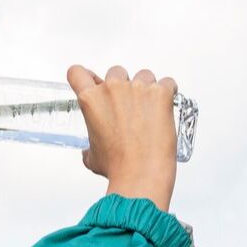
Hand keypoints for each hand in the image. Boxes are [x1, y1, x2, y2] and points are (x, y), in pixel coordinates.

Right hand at [66, 65, 177, 211]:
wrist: (141, 174)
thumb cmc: (117, 167)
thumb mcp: (92, 157)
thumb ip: (89, 147)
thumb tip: (89, 152)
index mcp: (91, 100)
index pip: (77, 73)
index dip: (84, 76)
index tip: (92, 81)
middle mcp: (112, 89)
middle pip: (115, 72)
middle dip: (122, 86)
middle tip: (129, 107)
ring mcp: (137, 88)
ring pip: (143, 75)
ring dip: (147, 88)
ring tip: (150, 111)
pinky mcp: (161, 93)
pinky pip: (168, 83)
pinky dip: (169, 93)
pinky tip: (166, 108)